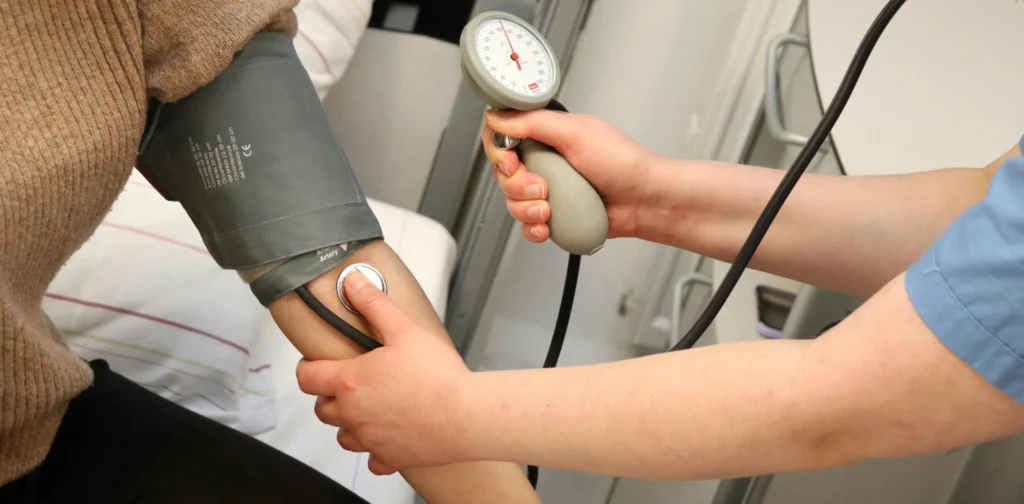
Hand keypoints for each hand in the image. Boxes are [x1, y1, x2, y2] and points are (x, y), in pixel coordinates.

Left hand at [295, 272, 472, 474]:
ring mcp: (370, 440)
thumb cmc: (437, 375)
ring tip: (368, 410)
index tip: (317, 364)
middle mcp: (353, 414)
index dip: (308, 368)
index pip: (307, 378)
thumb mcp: (404, 329)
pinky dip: (376, 451)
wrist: (466, 415)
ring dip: (349, 424)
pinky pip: (372, 461)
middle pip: (322, 409)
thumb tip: (353, 283)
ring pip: (343, 437)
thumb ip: (375, 304)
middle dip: (330, 396)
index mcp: (350, 381)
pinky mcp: (390, 457)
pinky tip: (388, 438)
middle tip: (349, 384)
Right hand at [482, 109, 659, 242]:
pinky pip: (527, 225)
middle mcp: (546, 161)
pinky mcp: (555, 214)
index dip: (500, 152)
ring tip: (550, 208)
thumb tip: (498, 117)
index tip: (512, 161)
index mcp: (548, 135)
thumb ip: (534, 122)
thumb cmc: (624, 164)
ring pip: (513, 201)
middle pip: (504, 174)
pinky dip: (534, 228)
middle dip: (517, 185)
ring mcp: (549, 189)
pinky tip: (548, 225)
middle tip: (541, 187)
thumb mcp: (576, 133)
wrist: (645, 202)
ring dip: (526, 209)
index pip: (504, 137)